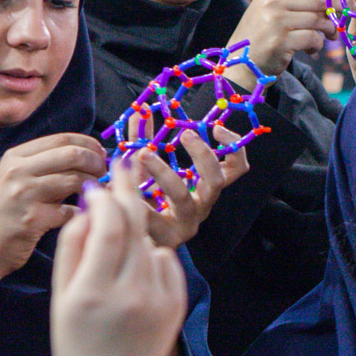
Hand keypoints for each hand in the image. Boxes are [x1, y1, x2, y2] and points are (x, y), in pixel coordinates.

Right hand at [0, 133, 106, 278]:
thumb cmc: (3, 217)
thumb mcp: (15, 181)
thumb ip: (45, 167)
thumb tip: (88, 157)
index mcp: (15, 157)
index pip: (61, 138)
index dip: (89, 144)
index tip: (102, 153)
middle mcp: (17, 171)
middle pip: (72, 154)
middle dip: (96, 162)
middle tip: (105, 174)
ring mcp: (23, 194)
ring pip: (74, 180)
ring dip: (95, 187)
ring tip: (101, 195)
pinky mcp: (32, 219)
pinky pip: (71, 210)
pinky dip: (82, 213)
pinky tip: (84, 216)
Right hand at [49, 158, 188, 355]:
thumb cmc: (75, 340)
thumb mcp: (60, 295)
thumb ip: (73, 246)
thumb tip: (92, 206)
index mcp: (93, 291)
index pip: (109, 226)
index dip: (106, 197)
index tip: (99, 182)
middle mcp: (131, 294)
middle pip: (136, 227)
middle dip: (129, 191)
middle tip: (124, 163)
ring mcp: (158, 300)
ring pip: (151, 242)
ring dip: (136, 229)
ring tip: (120, 228)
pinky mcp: (176, 306)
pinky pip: (166, 263)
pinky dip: (151, 256)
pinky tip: (135, 266)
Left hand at [130, 123, 248, 249]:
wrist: (132, 244)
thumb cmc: (145, 202)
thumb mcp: (145, 168)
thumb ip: (143, 140)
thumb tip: (140, 112)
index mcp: (205, 189)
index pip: (236, 168)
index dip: (233, 147)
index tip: (217, 129)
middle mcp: (201, 206)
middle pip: (216, 180)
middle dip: (203, 155)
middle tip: (185, 135)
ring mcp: (186, 223)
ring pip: (182, 196)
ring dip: (162, 171)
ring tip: (141, 154)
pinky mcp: (165, 238)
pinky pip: (152, 216)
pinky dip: (135, 198)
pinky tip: (118, 187)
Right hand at [233, 0, 333, 75]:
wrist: (241, 63)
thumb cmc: (263, 36)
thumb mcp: (275, 9)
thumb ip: (299, 0)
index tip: (345, 0)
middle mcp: (273, 1)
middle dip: (338, 9)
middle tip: (342, 20)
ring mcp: (275, 21)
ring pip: (319, 19)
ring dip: (328, 30)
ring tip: (324, 38)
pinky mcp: (280, 42)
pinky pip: (313, 38)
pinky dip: (317, 45)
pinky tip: (310, 49)